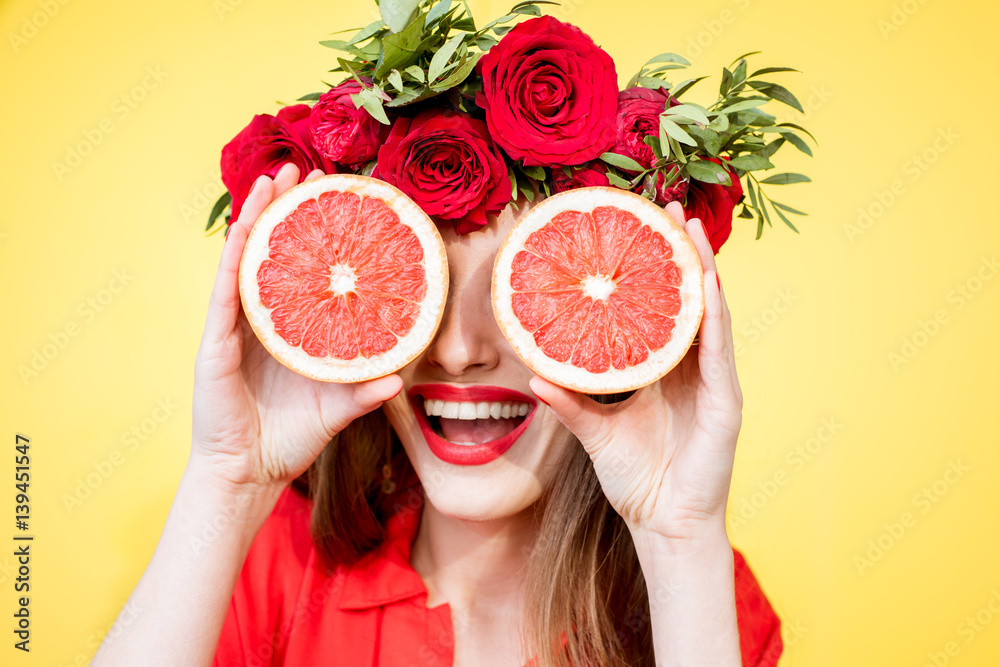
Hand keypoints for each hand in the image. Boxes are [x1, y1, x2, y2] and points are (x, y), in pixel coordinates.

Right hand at [191, 163, 402, 491]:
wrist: (248, 475)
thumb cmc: (288, 440)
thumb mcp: (335, 411)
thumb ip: (364, 394)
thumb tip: (400, 379)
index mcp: (287, 331)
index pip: (298, 272)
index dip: (310, 235)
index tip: (331, 198)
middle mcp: (260, 322)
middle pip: (270, 254)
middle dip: (282, 210)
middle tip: (301, 169)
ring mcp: (234, 329)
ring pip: (244, 261)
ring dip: (255, 217)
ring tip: (272, 178)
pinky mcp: (216, 342)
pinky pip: (225, 292)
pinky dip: (234, 257)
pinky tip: (244, 226)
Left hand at [529, 201, 741, 539]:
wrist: (663, 523)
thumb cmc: (634, 478)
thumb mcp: (594, 431)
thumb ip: (569, 401)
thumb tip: (531, 374)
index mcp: (662, 369)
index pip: (659, 308)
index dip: (652, 269)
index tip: (635, 228)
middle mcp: (690, 367)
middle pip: (687, 298)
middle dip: (680, 252)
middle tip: (666, 206)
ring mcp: (713, 381)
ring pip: (709, 313)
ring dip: (702, 269)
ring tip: (687, 228)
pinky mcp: (726, 401)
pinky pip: (718, 350)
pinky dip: (713, 315)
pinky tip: (706, 283)